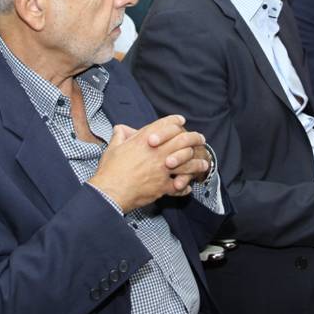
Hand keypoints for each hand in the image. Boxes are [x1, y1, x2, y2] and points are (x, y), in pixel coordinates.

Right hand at [88, 115, 209, 212]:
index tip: (181, 121)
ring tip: (204, 164)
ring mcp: (162, 169)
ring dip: (197, 163)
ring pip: (187, 163)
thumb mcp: (112, 147)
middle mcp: (157, 152)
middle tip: (201, 139)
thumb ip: (120, 135)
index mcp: (144, 140)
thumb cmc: (109, 170)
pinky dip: (184, 187)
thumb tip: (120, 128)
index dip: (174, 121)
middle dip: (194, 138)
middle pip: (182, 141)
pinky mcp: (163, 186)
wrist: (109, 191)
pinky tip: (187, 187)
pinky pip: (179, 186)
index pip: (165, 125)